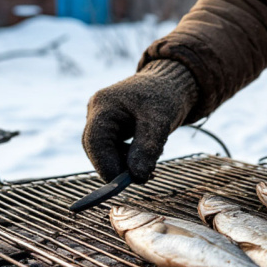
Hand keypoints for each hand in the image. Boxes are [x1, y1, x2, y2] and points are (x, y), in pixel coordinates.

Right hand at [82, 60, 196, 182]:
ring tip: (151, 165)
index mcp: (103, 105)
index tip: (124, 182)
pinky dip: (129, 157)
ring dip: (126, 164)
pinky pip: (114, 149)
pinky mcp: (111, 128)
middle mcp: (97, 112)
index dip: (105, 166)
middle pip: (97, 149)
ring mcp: (102, 120)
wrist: (171, 83)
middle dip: (118, 167)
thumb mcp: (159, 122)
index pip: (95, 142)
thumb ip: (147, 149)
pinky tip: (147, 157)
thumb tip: (136, 178)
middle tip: (144, 177)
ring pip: (106, 152)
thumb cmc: (165, 96)